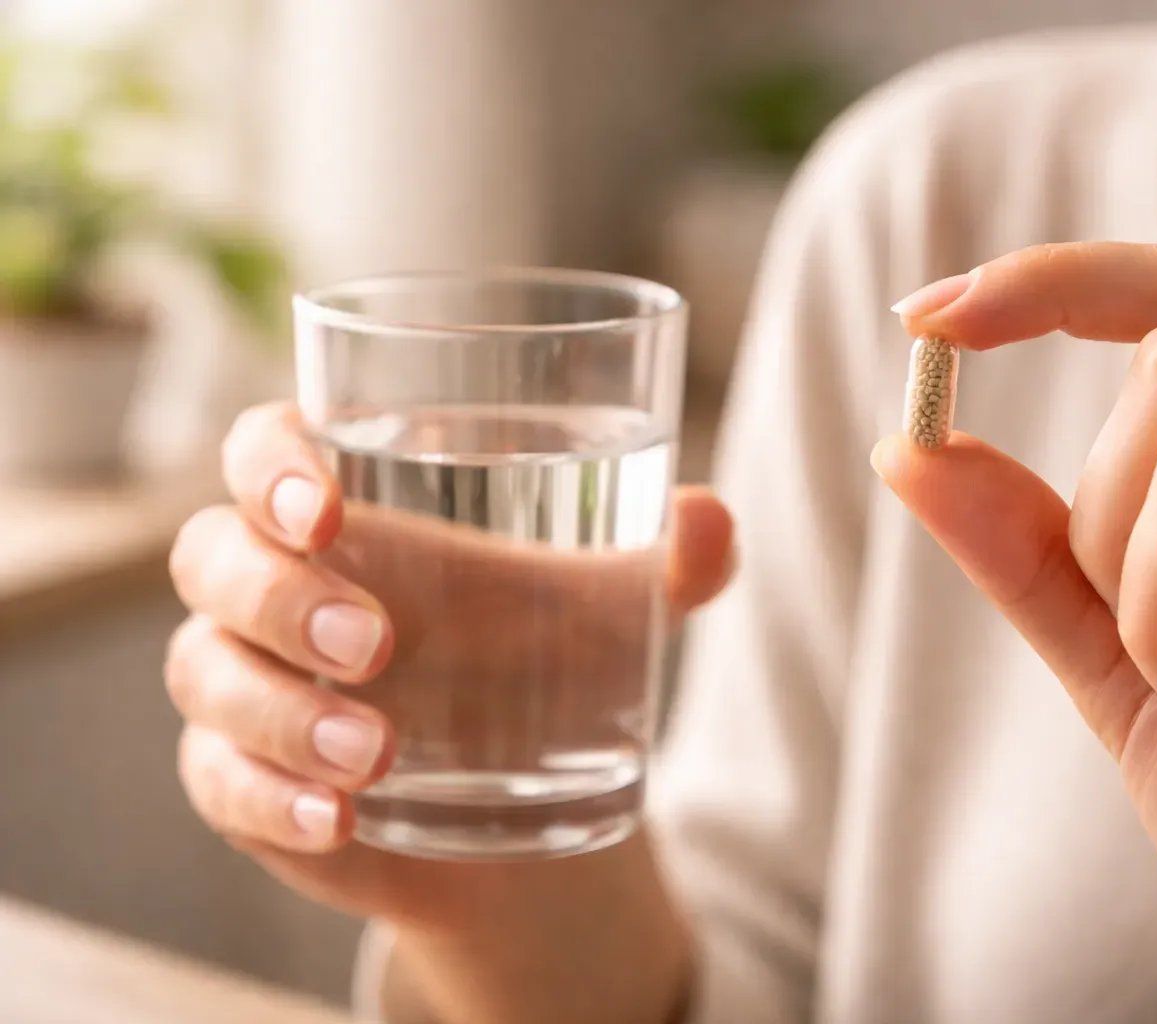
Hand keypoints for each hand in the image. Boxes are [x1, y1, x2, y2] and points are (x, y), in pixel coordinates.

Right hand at [166, 402, 734, 932]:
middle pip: (215, 556)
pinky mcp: (244, 774)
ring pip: (208, 672)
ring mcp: (248, 680)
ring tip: (381, 753)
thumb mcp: (611, 604)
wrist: (534, 786)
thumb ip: (667, 559)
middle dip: (280, 594)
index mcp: (346, 506)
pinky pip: (218, 781)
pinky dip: (270, 800)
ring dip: (282, 711)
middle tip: (378, 642)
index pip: (263, 451)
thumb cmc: (550, 653)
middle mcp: (275, 581)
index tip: (327, 507)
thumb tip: (710, 518)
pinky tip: (339, 819)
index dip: (271, 465)